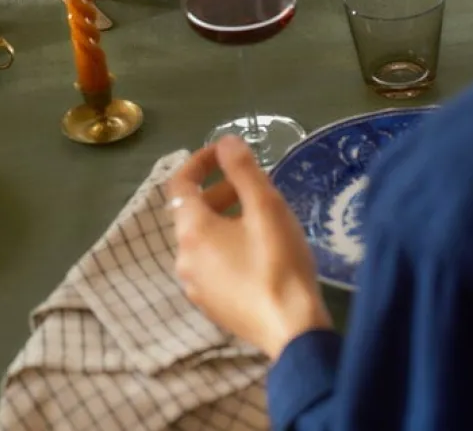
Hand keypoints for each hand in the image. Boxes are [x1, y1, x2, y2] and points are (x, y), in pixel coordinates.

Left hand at [166, 136, 331, 359]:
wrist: (292, 332)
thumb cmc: (278, 263)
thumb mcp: (265, 207)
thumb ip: (243, 169)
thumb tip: (226, 141)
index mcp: (192, 231)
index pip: (180, 183)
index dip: (200, 161)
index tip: (226, 152)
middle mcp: (184, 259)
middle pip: (192, 212)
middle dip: (218, 190)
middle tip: (252, 185)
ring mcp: (196, 287)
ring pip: (202, 239)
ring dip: (223, 218)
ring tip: (259, 216)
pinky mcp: (212, 306)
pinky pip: (211, 263)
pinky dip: (225, 245)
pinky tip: (257, 251)